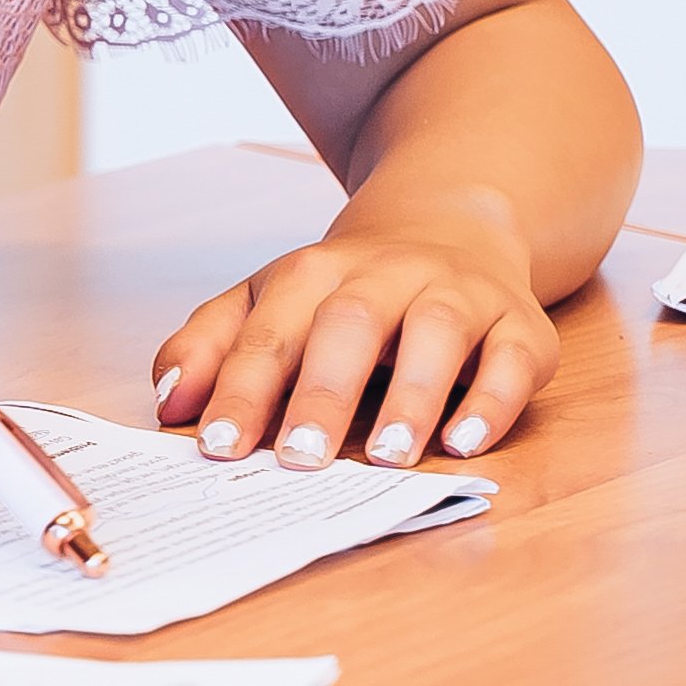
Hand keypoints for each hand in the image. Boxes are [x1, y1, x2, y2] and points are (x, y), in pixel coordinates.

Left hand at [152, 203, 561, 473]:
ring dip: (411, 396)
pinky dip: (493, 400)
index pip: (268, 332)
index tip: (219, 446)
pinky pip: (514, 357)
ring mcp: (457, 295)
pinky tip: (465, 442)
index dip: (241, 389)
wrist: (450, 226)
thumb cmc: (346, 291)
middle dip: (323, 393)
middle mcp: (386, 275)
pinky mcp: (519, 324)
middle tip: (300, 459)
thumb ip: (210, 347)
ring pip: (436, 333)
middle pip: (348, 324)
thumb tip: (166, 404)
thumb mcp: (267, 303)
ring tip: (388, 457)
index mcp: (312, 273)